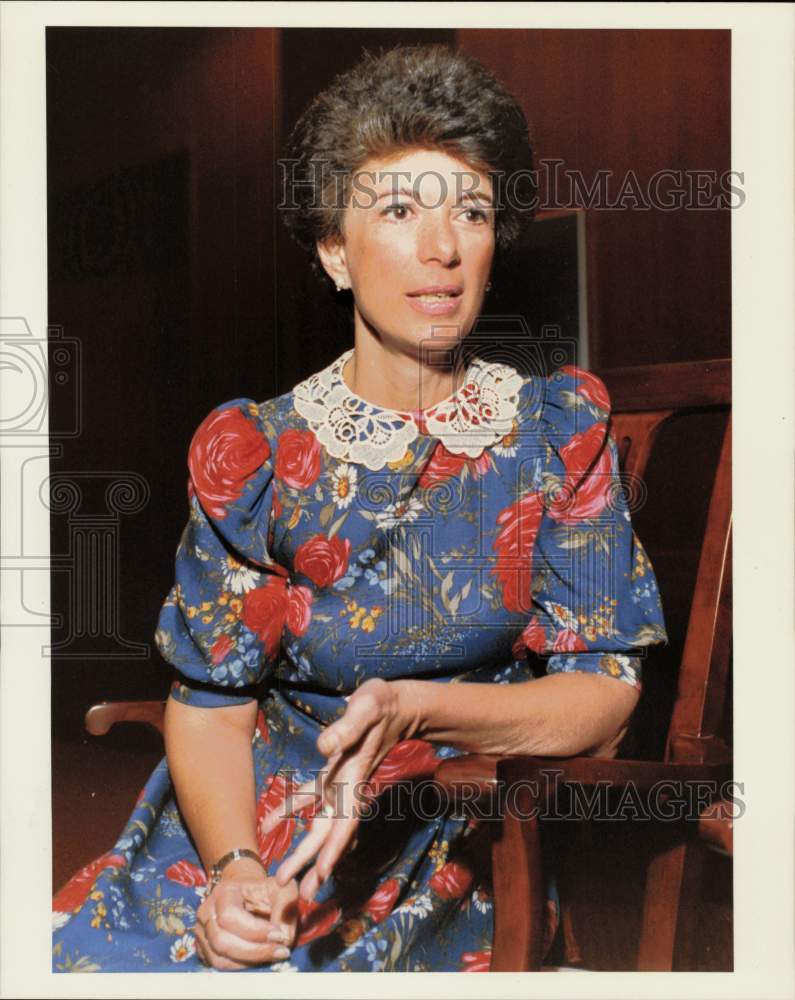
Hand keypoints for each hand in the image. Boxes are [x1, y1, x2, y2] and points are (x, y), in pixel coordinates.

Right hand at [194, 860, 298, 969]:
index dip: (254, 931)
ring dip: (249, 962)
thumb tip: (284, 938)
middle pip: (222, 941)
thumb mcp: (281, 889)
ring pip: (219, 958)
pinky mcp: (203, 949)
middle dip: (254, 951)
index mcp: (223, 892)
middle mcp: (206, 912)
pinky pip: (219, 966)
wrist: (247, 894)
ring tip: (274, 955)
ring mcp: (201, 932)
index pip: (229, 916)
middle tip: (281, 951)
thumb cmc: (265, 892)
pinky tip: (260, 959)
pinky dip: (241, 967)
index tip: (279, 935)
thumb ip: (285, 908)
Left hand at [262, 678, 415, 900]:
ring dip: (304, 851)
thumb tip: (323, 749)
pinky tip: (271, 822)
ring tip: (284, 878)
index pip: (346, 821)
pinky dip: (291, 810)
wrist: (395, 705)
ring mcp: (339, 782)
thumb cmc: (382, 704)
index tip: (322, 874)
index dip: (334, 848)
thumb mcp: (366, 708)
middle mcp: (346, 787)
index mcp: (355, 777)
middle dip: (314, 863)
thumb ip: (347, 728)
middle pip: (330, 833)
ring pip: (320, 824)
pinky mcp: (332, 772)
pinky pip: (309, 797)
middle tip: (297, 894)